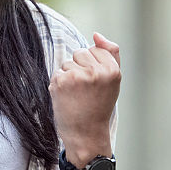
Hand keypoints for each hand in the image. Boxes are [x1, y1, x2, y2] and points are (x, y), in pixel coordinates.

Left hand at [48, 32, 121, 165]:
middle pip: (80, 52)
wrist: (86, 135)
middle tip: (86, 90)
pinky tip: (67, 98)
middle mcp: (96, 72)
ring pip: (67, 62)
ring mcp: (78, 76)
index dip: (93, 65)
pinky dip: (59, 84)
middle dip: (80, 67)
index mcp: (112, 70)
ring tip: (77, 95)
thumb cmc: (99, 107)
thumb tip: (96, 34)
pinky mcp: (61, 82)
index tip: (96, 84)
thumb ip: (110, 54)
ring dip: (69, 76)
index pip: (95, 49)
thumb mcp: (113, 81)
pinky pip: (57, 72)